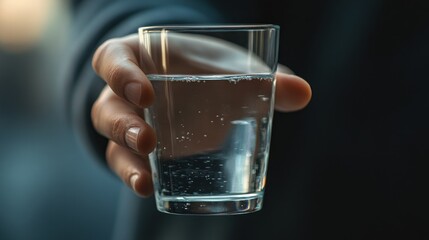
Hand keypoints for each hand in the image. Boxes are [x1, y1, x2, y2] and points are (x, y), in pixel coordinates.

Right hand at [91, 34, 311, 196]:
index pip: (111, 60)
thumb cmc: (207, 70)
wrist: (198, 84)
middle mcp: (123, 92)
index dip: (119, 74)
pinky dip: (135, 177)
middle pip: (107, 108)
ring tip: (145, 181)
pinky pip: (126, 163)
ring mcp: (128, 122)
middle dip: (123, 125)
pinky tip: (150, 190)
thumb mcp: (230, 69)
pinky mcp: (137, 150)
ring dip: (126, 160)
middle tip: (149, 140)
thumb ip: (264, 80)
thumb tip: (304, 93)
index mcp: (138, 58)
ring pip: (111, 141)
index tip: (146, 91)